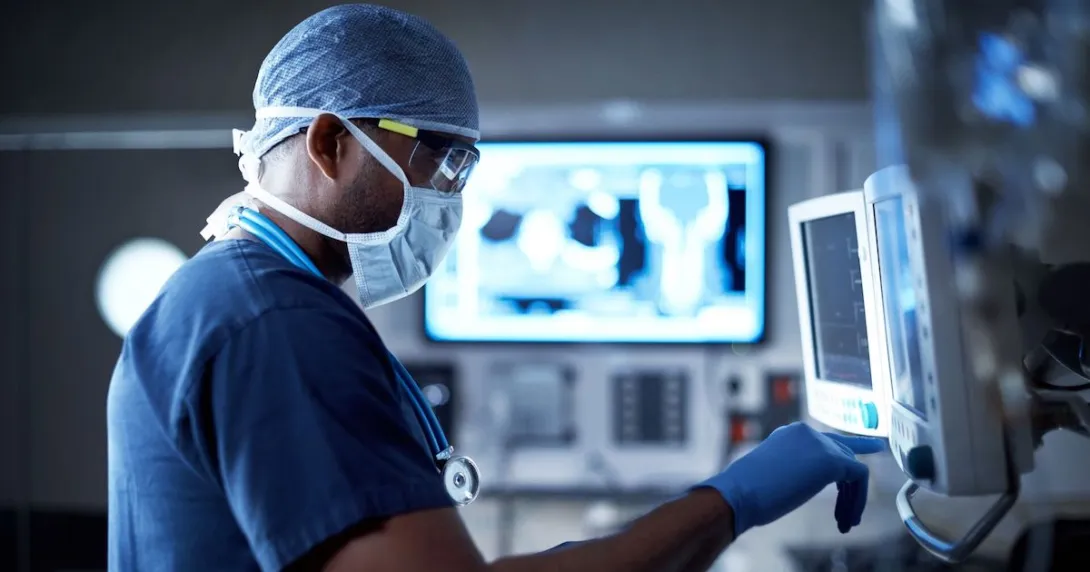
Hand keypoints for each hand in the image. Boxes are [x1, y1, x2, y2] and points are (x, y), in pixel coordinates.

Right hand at [696, 422, 885, 537]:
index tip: (862, 463)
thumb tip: (806, 481)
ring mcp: (820, 443)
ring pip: (853, 468)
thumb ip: (795, 469)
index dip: (842, 462)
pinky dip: (858, 500)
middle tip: (848, 516)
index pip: (826, 442)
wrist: (740, 492)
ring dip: (853, 499)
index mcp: (790, 434)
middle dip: (850, 488)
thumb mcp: (775, 473)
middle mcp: (807, 432)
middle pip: (843, 455)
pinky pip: (859, 477)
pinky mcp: (831, 459)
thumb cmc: (748, 492)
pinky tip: (847, 519)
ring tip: (845, 523)